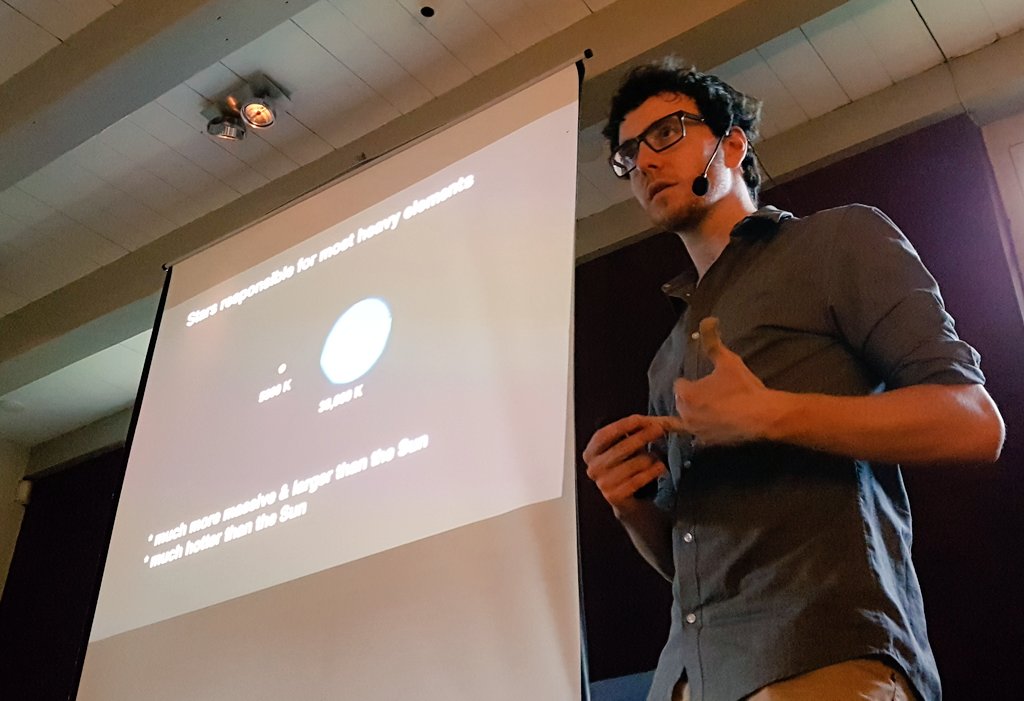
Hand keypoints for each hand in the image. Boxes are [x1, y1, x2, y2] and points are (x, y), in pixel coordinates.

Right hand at [583, 414, 678, 512]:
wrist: (626, 499)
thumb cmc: (625, 467)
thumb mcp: (622, 448)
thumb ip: (628, 434)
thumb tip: (645, 421)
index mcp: (590, 453)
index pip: (603, 435)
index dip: (621, 426)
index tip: (639, 419)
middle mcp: (593, 469)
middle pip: (620, 448)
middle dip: (642, 436)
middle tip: (659, 429)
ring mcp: (603, 484)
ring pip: (634, 464)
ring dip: (650, 458)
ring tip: (656, 457)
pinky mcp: (615, 496)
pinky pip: (638, 479)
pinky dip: (652, 472)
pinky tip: (660, 467)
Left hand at [673, 317, 774, 446]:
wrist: (762, 416)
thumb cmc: (743, 387)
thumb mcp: (727, 360)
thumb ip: (713, 341)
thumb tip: (708, 319)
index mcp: (686, 395)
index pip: (679, 384)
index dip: (689, 381)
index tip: (699, 380)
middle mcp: (686, 414)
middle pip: (681, 402)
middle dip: (689, 397)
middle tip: (705, 393)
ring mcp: (696, 431)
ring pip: (686, 420)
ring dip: (692, 414)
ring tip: (705, 409)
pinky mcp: (708, 442)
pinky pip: (697, 437)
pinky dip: (700, 432)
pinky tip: (706, 430)